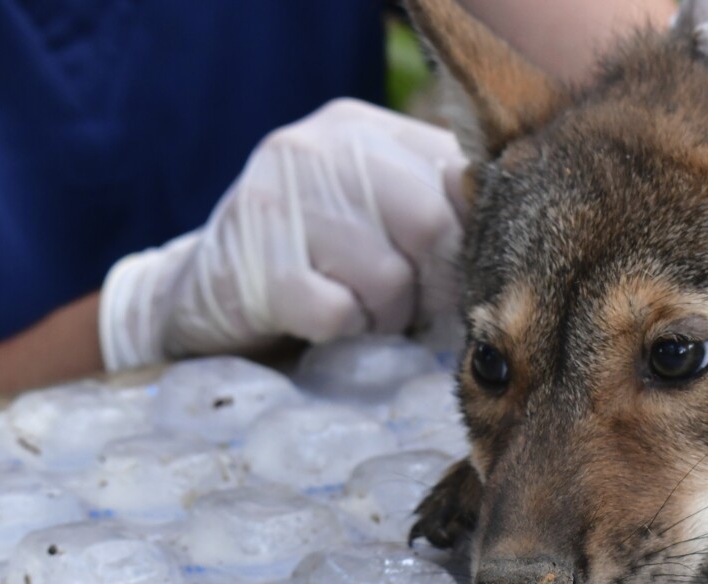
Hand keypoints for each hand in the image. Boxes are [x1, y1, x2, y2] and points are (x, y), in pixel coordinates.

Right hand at [100, 99, 467, 370]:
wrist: (203, 293)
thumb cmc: (317, 260)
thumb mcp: (376, 213)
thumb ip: (436, 207)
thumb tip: (504, 239)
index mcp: (365, 129)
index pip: (457, 177)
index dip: (470, 242)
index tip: (455, 277)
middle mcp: (321, 147)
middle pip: (431, 225)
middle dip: (434, 287)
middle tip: (413, 310)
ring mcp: (280, 197)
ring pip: (387, 278)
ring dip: (385, 317)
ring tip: (360, 312)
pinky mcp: (252, 259)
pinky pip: (337, 313)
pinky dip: (341, 331)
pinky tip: (320, 320)